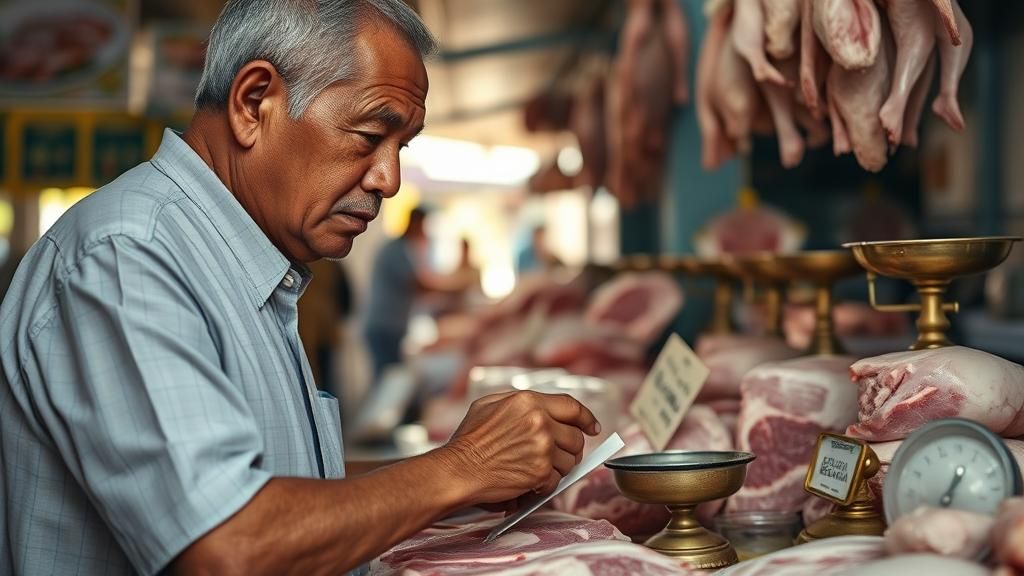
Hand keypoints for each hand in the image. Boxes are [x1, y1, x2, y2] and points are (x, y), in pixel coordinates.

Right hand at [440, 391, 599, 505]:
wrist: (458, 470)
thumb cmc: (468, 440)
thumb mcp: (489, 405)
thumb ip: (519, 402)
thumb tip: (542, 408)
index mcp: (528, 401)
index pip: (571, 406)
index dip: (586, 418)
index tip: (593, 427)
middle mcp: (539, 421)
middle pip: (575, 437)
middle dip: (570, 450)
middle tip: (559, 457)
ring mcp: (542, 447)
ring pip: (570, 461)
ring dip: (558, 469)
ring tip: (538, 470)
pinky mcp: (540, 472)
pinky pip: (556, 481)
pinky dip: (545, 486)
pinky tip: (529, 482)